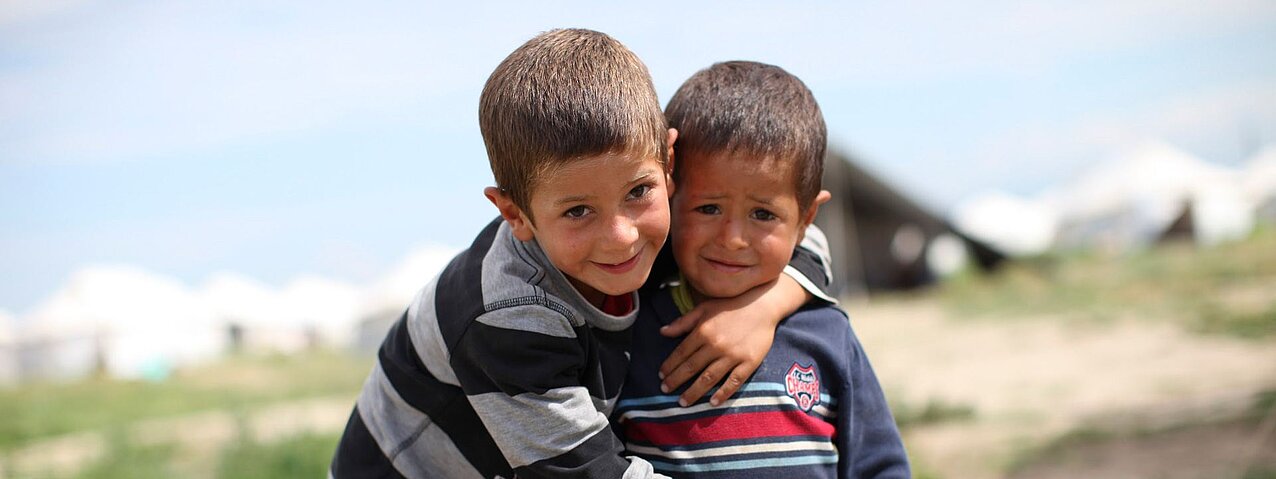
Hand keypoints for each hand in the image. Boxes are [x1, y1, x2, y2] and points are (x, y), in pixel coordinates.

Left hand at [658, 277, 806, 405]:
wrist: (762, 305)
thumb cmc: (730, 305)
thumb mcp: (704, 308)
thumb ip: (683, 322)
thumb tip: (662, 332)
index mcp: (703, 331)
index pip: (681, 353)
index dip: (669, 366)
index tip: (661, 376)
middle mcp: (715, 345)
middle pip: (691, 367)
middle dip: (676, 381)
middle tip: (665, 391)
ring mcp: (732, 355)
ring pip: (709, 378)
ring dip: (694, 392)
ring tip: (682, 402)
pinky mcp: (749, 362)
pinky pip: (733, 381)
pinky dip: (723, 393)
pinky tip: (713, 402)